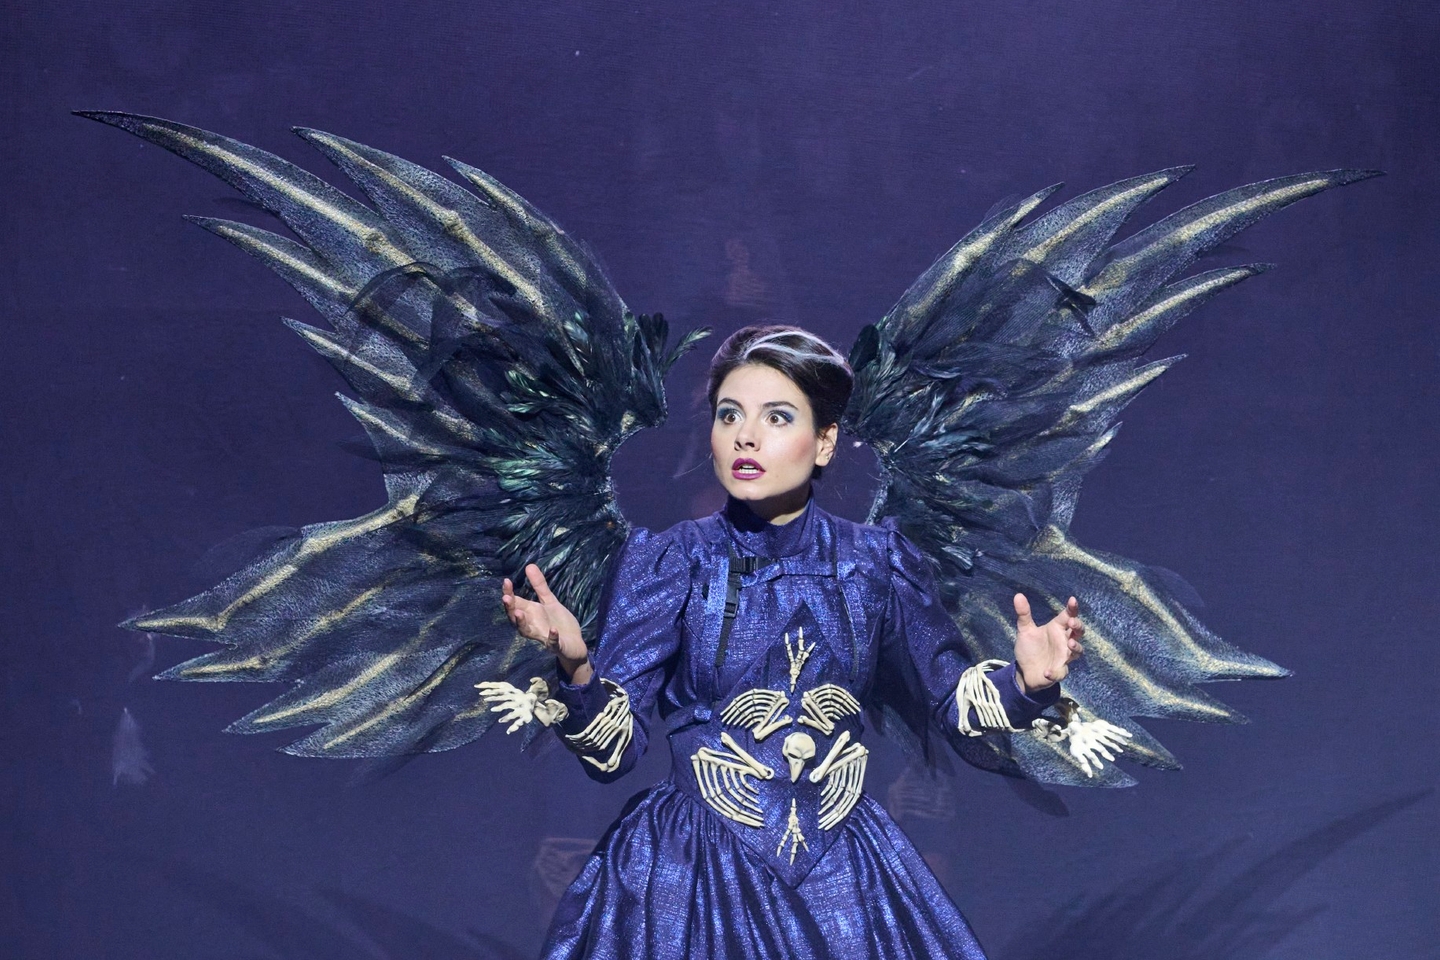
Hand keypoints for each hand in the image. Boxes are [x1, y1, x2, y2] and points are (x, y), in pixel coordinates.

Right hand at [502, 564, 590, 682]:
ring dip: (522, 624)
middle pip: (516, 618)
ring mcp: (543, 636)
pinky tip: (553, 630)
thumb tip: (529, 565)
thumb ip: (539, 586)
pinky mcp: (556, 646)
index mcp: (530, 613)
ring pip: (527, 632)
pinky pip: (552, 643)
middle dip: (510, 609)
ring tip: (519, 613)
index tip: (506, 581)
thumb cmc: (559, 622)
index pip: (515, 603)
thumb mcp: (550, 602)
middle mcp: (532, 625)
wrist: (574, 644)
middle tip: (506, 598)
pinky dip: (552, 637)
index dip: (509, 593)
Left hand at [1012, 593, 1083, 692]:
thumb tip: (1018, 595)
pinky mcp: (1059, 672)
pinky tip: (1047, 672)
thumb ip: (1024, 614)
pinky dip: (1055, 672)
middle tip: (1072, 622)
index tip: (1073, 600)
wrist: (1025, 670)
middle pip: (1078, 632)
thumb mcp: (1025, 630)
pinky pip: (1060, 673)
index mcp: (1057, 629)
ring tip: (1070, 643)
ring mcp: (1064, 657)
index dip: (1072, 608)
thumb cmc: (1030, 648)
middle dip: (1078, 627)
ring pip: (1077, 652)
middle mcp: (1064, 642)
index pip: (1068, 616)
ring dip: (1076, 648)